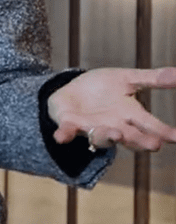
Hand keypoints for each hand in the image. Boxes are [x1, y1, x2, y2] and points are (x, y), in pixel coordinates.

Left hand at [48, 67, 175, 151]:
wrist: (72, 93)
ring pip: (102, 136)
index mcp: (129, 114)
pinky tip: (61, 137)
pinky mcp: (70, 124)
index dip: (163, 131)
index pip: (150, 125)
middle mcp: (114, 126)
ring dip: (108, 136)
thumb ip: (152, 79)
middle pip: (130, 136)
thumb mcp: (126, 79)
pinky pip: (67, 131)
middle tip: (154, 144)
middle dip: (141, 140)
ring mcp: (92, 127)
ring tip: (117, 134)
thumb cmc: (102, 89)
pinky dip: (64, 134)